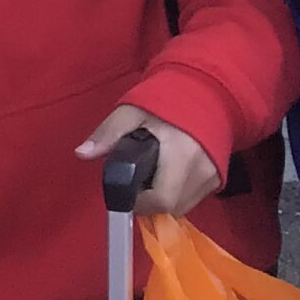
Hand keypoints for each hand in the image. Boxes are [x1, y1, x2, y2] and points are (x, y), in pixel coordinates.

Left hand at [75, 104, 220, 214]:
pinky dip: (175, 195)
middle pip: (171, 208)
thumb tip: (82, 153)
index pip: (162, 199)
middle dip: (147, 203)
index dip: (139, 202)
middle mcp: (202, 170)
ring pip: (182, 208)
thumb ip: (108, 133)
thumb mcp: (131, 111)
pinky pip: (191, 199)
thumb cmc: (166, 99)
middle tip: (133, 181)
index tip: (125, 190)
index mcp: (182, 153)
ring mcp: (212, 177)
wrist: (207, 91)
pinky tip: (164, 175)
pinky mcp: (218, 180)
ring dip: (161, 201)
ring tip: (148, 175)